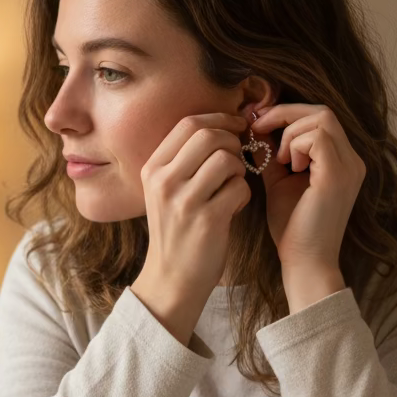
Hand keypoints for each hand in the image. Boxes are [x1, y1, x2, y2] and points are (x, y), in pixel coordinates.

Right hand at [136, 112, 251, 303]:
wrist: (171, 279)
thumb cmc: (177, 230)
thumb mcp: (166, 191)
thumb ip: (185, 160)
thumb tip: (222, 125)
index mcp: (153, 169)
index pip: (188, 123)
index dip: (219, 118)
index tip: (236, 124)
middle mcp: (164, 181)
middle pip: (208, 135)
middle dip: (232, 141)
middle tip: (238, 157)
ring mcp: (184, 201)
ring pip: (226, 159)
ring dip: (239, 169)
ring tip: (233, 185)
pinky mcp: (207, 220)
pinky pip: (239, 187)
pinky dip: (243, 194)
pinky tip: (233, 207)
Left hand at [249, 103, 366, 272]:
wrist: (304, 262)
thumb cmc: (292, 226)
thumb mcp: (279, 180)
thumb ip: (273, 152)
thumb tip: (257, 124)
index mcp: (342, 160)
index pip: (320, 117)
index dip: (288, 112)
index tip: (258, 121)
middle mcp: (352, 160)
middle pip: (323, 111)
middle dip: (285, 113)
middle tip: (258, 126)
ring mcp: (349, 167)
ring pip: (321, 118)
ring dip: (290, 132)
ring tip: (280, 160)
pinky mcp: (337, 175)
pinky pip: (317, 137)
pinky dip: (295, 145)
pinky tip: (288, 167)